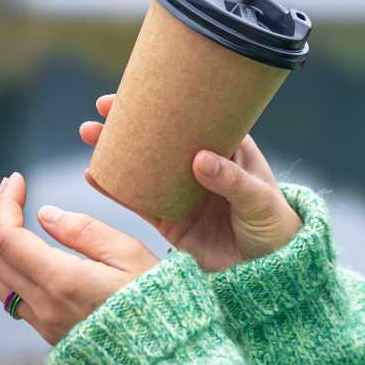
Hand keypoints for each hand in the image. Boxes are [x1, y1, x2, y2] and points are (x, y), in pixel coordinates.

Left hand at [0, 172, 159, 345]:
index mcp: (62, 282)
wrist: (166, 357)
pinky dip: (10, 268)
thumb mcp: (130, 254)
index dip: (6, 204)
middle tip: (12, 189)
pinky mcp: (52, 335)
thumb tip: (45, 214)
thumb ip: (85, 231)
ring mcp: (45, 325)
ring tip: (13, 217)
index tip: (18, 179)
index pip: (9, 238)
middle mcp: (45, 306)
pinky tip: (28, 251)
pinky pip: (14, 300)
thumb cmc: (158, 300)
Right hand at [80, 94, 301, 271]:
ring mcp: (184, 193)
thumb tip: (199, 159)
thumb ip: (231, 180)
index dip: (168, 101)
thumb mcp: (259, 199)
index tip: (139, 91)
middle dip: (131, 122)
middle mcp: (202, 166)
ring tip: (90, 136)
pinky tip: (95, 176)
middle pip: (162, 138)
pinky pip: (139, 202)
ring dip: (117, 150)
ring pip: (144, 166)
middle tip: (101, 111)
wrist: (272, 273)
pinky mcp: (171, 222)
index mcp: (228, 148)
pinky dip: (117, 190)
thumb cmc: (274, 225)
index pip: (195, 116)